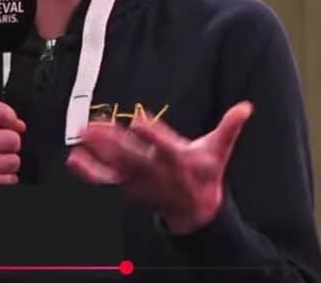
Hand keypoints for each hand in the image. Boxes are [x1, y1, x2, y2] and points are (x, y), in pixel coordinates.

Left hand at [66, 101, 252, 232]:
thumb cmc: (204, 175)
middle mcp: (156, 170)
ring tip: (81, 137)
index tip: (138, 119)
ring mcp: (139, 179)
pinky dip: (90, 172)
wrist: (196, 212)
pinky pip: (107, 181)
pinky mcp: (128, 186)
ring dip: (97, 152)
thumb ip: (229, 128)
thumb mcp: (218, 151)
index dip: (151, 132)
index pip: (164, 144)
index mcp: (178, 159)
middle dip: (113, 141)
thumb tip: (246, 107)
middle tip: (95, 125)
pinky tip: (74, 160)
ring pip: (116, 166)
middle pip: (132, 154)